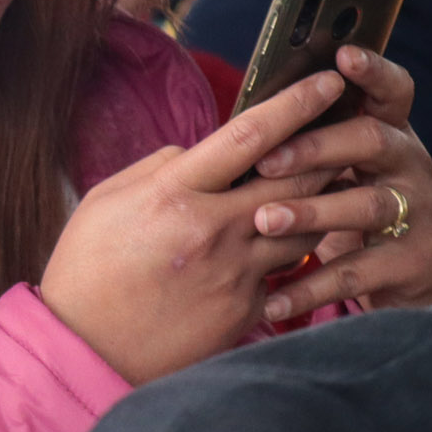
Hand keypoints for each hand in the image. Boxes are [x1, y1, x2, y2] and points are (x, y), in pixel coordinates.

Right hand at [39, 70, 367, 383]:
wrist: (85, 351)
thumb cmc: (85, 270)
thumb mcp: (104, 202)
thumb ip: (159, 168)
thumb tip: (201, 151)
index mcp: (173, 193)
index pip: (249, 136)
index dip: (295, 104)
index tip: (327, 81)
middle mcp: (213, 229)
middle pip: (296, 177)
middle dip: (327, 149)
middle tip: (346, 131)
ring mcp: (235, 272)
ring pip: (305, 226)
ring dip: (319, 205)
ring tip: (325, 191)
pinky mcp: (247, 310)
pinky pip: (286, 274)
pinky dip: (289, 256)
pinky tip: (284, 251)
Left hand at [245, 44, 431, 321]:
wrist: (397, 280)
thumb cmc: (340, 209)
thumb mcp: (327, 171)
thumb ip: (296, 146)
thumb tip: (231, 122)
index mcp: (385, 132)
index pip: (389, 92)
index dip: (372, 72)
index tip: (341, 56)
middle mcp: (409, 164)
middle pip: (371, 140)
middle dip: (318, 147)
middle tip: (267, 162)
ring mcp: (418, 212)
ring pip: (368, 204)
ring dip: (313, 211)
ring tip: (265, 221)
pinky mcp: (414, 262)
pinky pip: (362, 270)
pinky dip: (315, 284)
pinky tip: (275, 299)